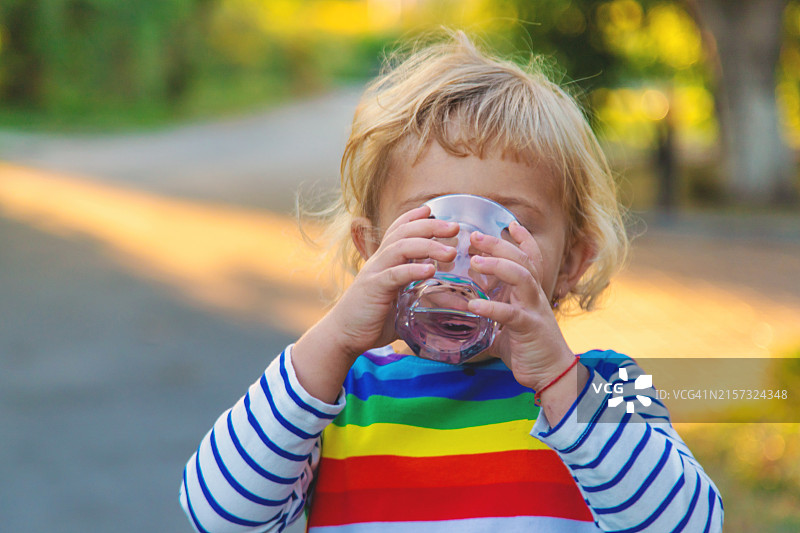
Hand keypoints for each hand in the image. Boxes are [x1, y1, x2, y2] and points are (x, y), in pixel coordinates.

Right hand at [326, 205, 458, 358]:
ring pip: (400, 248)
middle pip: (403, 233)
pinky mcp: (373, 289)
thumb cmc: (373, 319)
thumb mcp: (401, 303)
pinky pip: (394, 274)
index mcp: (383, 261)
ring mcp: (374, 273)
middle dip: (430, 226)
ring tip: (451, 252)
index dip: (413, 217)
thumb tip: (452, 304)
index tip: (432, 209)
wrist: (343, 335)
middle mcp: (378, 262)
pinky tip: (430, 270)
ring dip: (427, 246)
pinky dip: (413, 269)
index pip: (397, 230)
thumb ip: (422, 297)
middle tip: (455, 228)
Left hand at [466, 221, 574, 391]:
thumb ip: (490, 311)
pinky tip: (473, 305)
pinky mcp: (529, 328)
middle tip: (474, 235)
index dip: (522, 238)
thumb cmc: (527, 347)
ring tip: (475, 261)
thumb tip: (461, 306)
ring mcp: (533, 310)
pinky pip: (510, 314)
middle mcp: (534, 295)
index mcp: (530, 292)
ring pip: (522, 278)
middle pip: (522, 259)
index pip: (530, 257)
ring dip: (499, 266)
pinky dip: (492, 307)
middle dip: (500, 244)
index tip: (508, 221)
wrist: (552, 373)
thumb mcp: (507, 324)